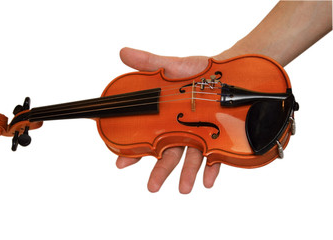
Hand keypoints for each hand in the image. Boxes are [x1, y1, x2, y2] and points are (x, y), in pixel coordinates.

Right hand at [116, 47, 220, 193]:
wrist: (228, 73)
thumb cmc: (197, 72)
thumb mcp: (172, 66)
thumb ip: (148, 63)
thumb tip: (122, 52)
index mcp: (166, 119)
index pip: (146, 139)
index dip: (133, 151)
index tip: (122, 163)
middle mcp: (182, 131)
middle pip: (168, 154)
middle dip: (159, 172)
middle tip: (152, 187)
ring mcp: (201, 136)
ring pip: (191, 159)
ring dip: (187, 174)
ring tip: (184, 188)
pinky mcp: (220, 139)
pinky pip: (216, 156)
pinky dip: (212, 168)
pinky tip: (207, 181)